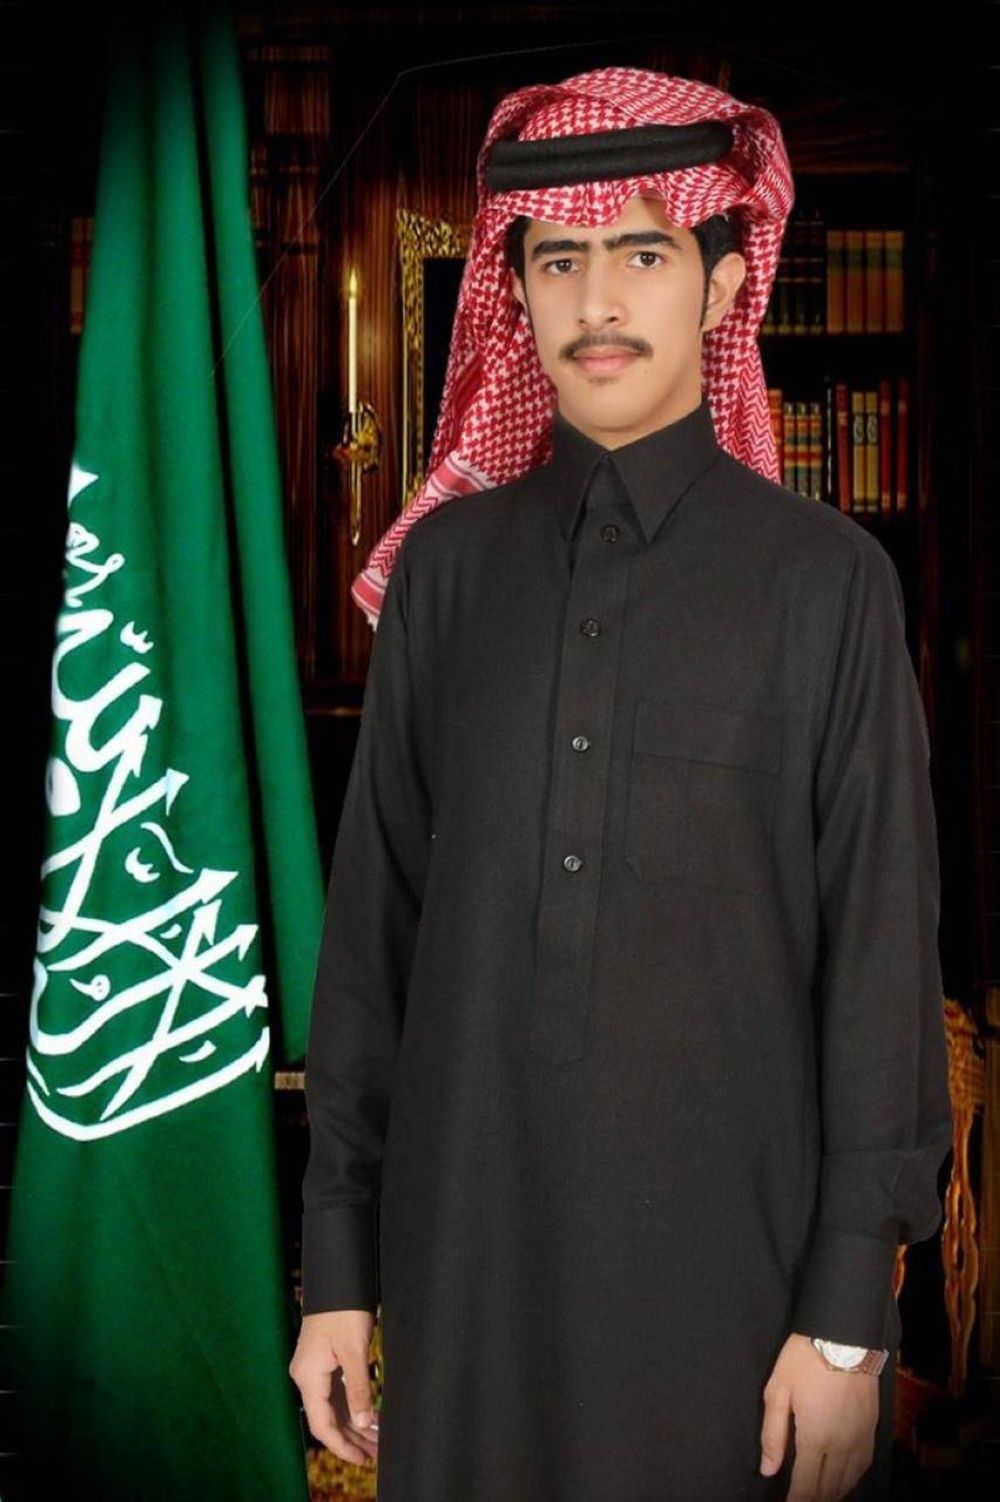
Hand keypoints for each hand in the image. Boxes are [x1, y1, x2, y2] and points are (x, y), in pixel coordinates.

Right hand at [288, 1309, 378, 1467]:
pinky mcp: (324, 1363)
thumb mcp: (354, 1350)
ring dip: (355, 1425)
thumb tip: (364, 1422)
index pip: (322, 1423)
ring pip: (334, 1407)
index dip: (342, 1445)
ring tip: (378, 1442)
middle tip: (377, 1454)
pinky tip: (371, 1419)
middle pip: (328, 1419)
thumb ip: (358, 1388)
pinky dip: (353, 1407)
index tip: (362, 1459)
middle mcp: (307, 1376)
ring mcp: (314, 1370)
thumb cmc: (343, 1309)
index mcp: (308, 1376)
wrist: (338, 1279)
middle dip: (352, 1438)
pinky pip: (337, 1393)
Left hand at [759, 1332, 877, 1499]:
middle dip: (813, 1499)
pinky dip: (851, 1479)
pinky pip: (863, 1466)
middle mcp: (842, 1445)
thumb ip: (773, 1434)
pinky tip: (843, 1478)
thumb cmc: (806, 1358)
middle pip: (829, 1489)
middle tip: (799, 1500)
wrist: (844, 1335)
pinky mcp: (871, 1428)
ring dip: (833, 1493)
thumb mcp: (778, 1390)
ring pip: (849, 1482)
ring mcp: (860, 1438)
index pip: (807, 1487)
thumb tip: (768, 1469)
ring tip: (817, 1495)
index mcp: (816, 1438)